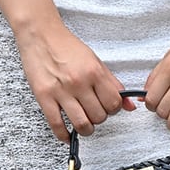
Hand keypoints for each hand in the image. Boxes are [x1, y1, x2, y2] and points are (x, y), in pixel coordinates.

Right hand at [17, 20, 134, 142]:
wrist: (40, 35)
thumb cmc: (67, 47)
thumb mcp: (95, 61)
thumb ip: (112, 84)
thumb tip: (129, 105)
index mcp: (94, 72)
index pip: (113, 103)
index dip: (113, 108)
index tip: (107, 107)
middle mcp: (78, 82)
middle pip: (99, 116)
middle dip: (99, 117)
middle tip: (94, 111)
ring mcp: (60, 91)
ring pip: (81, 124)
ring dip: (86, 129)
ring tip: (84, 123)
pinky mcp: (44, 97)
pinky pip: (57, 125)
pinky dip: (64, 135)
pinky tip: (67, 134)